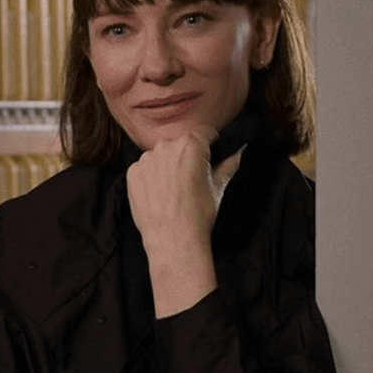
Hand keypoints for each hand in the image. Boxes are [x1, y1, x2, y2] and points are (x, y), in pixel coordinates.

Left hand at [126, 126, 242, 316]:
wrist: (173, 239)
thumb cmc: (199, 214)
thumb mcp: (219, 186)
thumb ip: (230, 162)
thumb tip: (240, 149)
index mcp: (191, 144)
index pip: (205, 132)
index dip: (211, 145)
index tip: (210, 157)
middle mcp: (165, 146)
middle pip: (180, 144)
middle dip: (187, 156)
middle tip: (192, 179)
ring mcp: (146, 159)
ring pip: (161, 155)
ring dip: (167, 166)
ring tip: (173, 190)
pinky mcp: (132, 173)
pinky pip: (145, 168)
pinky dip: (151, 177)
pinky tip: (159, 194)